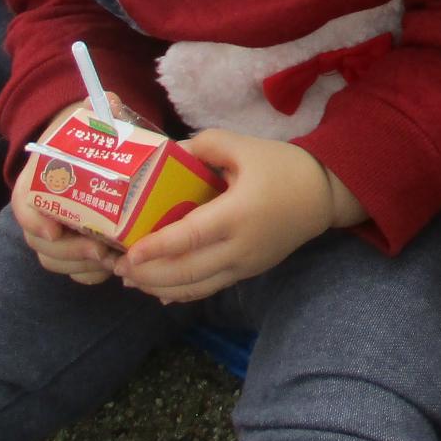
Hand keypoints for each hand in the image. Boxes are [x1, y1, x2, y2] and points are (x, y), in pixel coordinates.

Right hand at [11, 99, 119, 284]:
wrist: (82, 148)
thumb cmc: (85, 136)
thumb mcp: (89, 120)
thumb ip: (99, 111)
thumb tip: (108, 100)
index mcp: (35, 183)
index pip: (24, 206)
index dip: (34, 221)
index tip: (53, 230)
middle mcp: (37, 213)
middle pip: (42, 243)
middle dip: (71, 252)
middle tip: (102, 251)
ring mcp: (52, 233)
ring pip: (55, 261)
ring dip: (83, 266)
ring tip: (114, 261)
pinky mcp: (70, 248)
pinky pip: (72, 271)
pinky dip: (90, 274)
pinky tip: (114, 268)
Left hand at [115, 130, 342, 303]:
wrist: (323, 194)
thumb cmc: (282, 166)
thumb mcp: (243, 146)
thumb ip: (203, 147)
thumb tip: (166, 154)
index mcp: (238, 213)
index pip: (190, 237)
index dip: (157, 248)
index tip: (128, 253)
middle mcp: (240, 246)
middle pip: (187, 271)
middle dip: (148, 274)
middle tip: (117, 267)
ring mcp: (246, 264)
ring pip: (196, 287)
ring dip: (160, 288)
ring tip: (131, 281)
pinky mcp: (249, 272)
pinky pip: (210, 289)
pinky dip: (182, 293)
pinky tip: (161, 291)